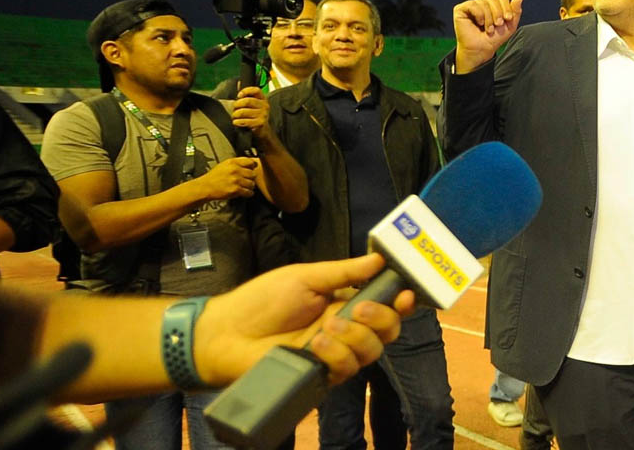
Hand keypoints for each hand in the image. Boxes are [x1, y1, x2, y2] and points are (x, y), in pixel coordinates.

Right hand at [193, 157, 258, 200]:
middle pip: (253, 173)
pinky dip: (248, 193)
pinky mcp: (236, 189)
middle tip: (246, 180)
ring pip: (252, 183)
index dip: (252, 166)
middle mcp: (235, 170)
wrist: (205, 187)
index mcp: (233, 162)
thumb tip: (252, 163)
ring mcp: (236, 180)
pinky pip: (249, 192)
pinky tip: (244, 192)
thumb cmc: (215, 176)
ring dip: (250, 186)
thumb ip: (238, 163)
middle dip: (251, 178)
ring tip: (244, 186)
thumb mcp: (225, 164)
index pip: (250, 162)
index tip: (252, 169)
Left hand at [193, 253, 415, 386]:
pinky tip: (316, 345)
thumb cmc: (263, 300)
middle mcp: (347, 328)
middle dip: (382, 318)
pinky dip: (337, 354)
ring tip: (326, 327)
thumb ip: (343, 272)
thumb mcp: (305, 277)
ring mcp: (336, 353)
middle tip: (358, 308)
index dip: (401, 301)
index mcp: (346, 301)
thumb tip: (379, 259)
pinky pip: (347, 369)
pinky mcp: (323, 375)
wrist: (227, 333)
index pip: (386, 304)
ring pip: (372, 351)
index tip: (406, 294)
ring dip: (355, 336)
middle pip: (388, 330)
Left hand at [232, 87, 270, 140]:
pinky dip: (237, 122)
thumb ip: (246, 94)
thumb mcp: (253, 104)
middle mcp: (265, 105)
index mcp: (262, 98)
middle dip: (237, 104)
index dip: (246, 91)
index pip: (256, 90)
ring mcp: (263, 114)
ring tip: (235, 116)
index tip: (239, 95)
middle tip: (234, 108)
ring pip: (244, 112)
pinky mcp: (260, 123)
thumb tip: (239, 82)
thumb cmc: (255, 115)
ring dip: (236, 114)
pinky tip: (236, 122)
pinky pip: (245, 121)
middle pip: (248, 101)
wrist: (263, 130)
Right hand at [453, 0, 523, 73]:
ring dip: (489, 18)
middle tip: (498, 24)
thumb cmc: (494, 39)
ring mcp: (471, 6)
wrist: (482, 50)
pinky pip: (473, 4)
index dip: (506, 7)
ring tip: (488, 29)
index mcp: (492, 6)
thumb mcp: (510, 26)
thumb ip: (516, 11)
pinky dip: (479, 14)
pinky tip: (478, 23)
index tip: (508, 19)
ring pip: (483, 2)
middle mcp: (481, 3)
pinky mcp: (460, 9)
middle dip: (498, 12)